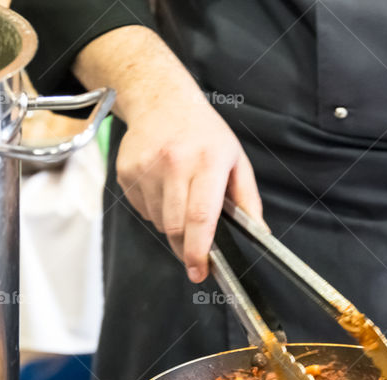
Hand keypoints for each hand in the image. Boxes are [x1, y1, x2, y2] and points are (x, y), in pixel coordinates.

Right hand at [117, 92, 261, 282]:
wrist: (161, 101)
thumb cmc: (203, 133)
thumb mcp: (235, 159)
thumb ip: (248, 199)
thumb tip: (259, 232)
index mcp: (207, 161)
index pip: (201, 215)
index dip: (199, 250)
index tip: (200, 271)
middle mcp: (174, 163)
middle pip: (175, 226)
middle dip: (184, 249)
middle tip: (194, 258)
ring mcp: (146, 168)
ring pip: (158, 221)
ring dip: (171, 225)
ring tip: (180, 199)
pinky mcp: (127, 172)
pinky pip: (142, 209)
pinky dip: (155, 210)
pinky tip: (162, 188)